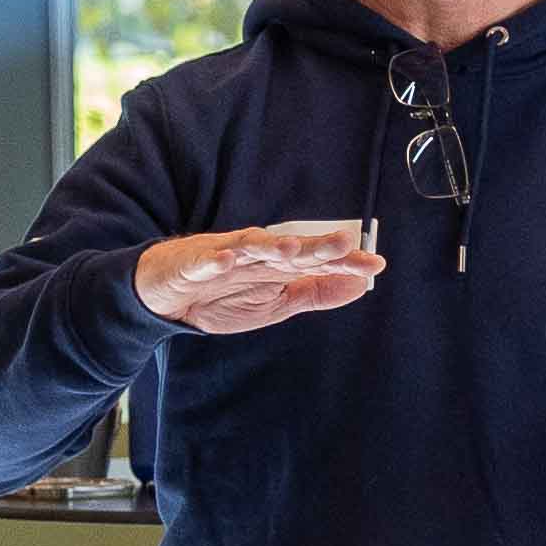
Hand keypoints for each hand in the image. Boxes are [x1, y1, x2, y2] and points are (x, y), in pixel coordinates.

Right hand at [132, 222, 382, 333]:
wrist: (170, 297)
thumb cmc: (225, 295)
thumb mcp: (278, 303)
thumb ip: (315, 293)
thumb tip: (359, 285)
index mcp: (278, 265)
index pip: (317, 260)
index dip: (344, 262)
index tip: (375, 265)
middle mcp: (257, 254)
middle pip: (290, 248)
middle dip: (316, 246)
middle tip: (345, 242)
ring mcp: (224, 256)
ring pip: (251, 248)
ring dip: (270, 246)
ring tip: (291, 248)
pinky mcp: (193, 264)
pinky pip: (204, 262)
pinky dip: (214, 260)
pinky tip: (226, 261)